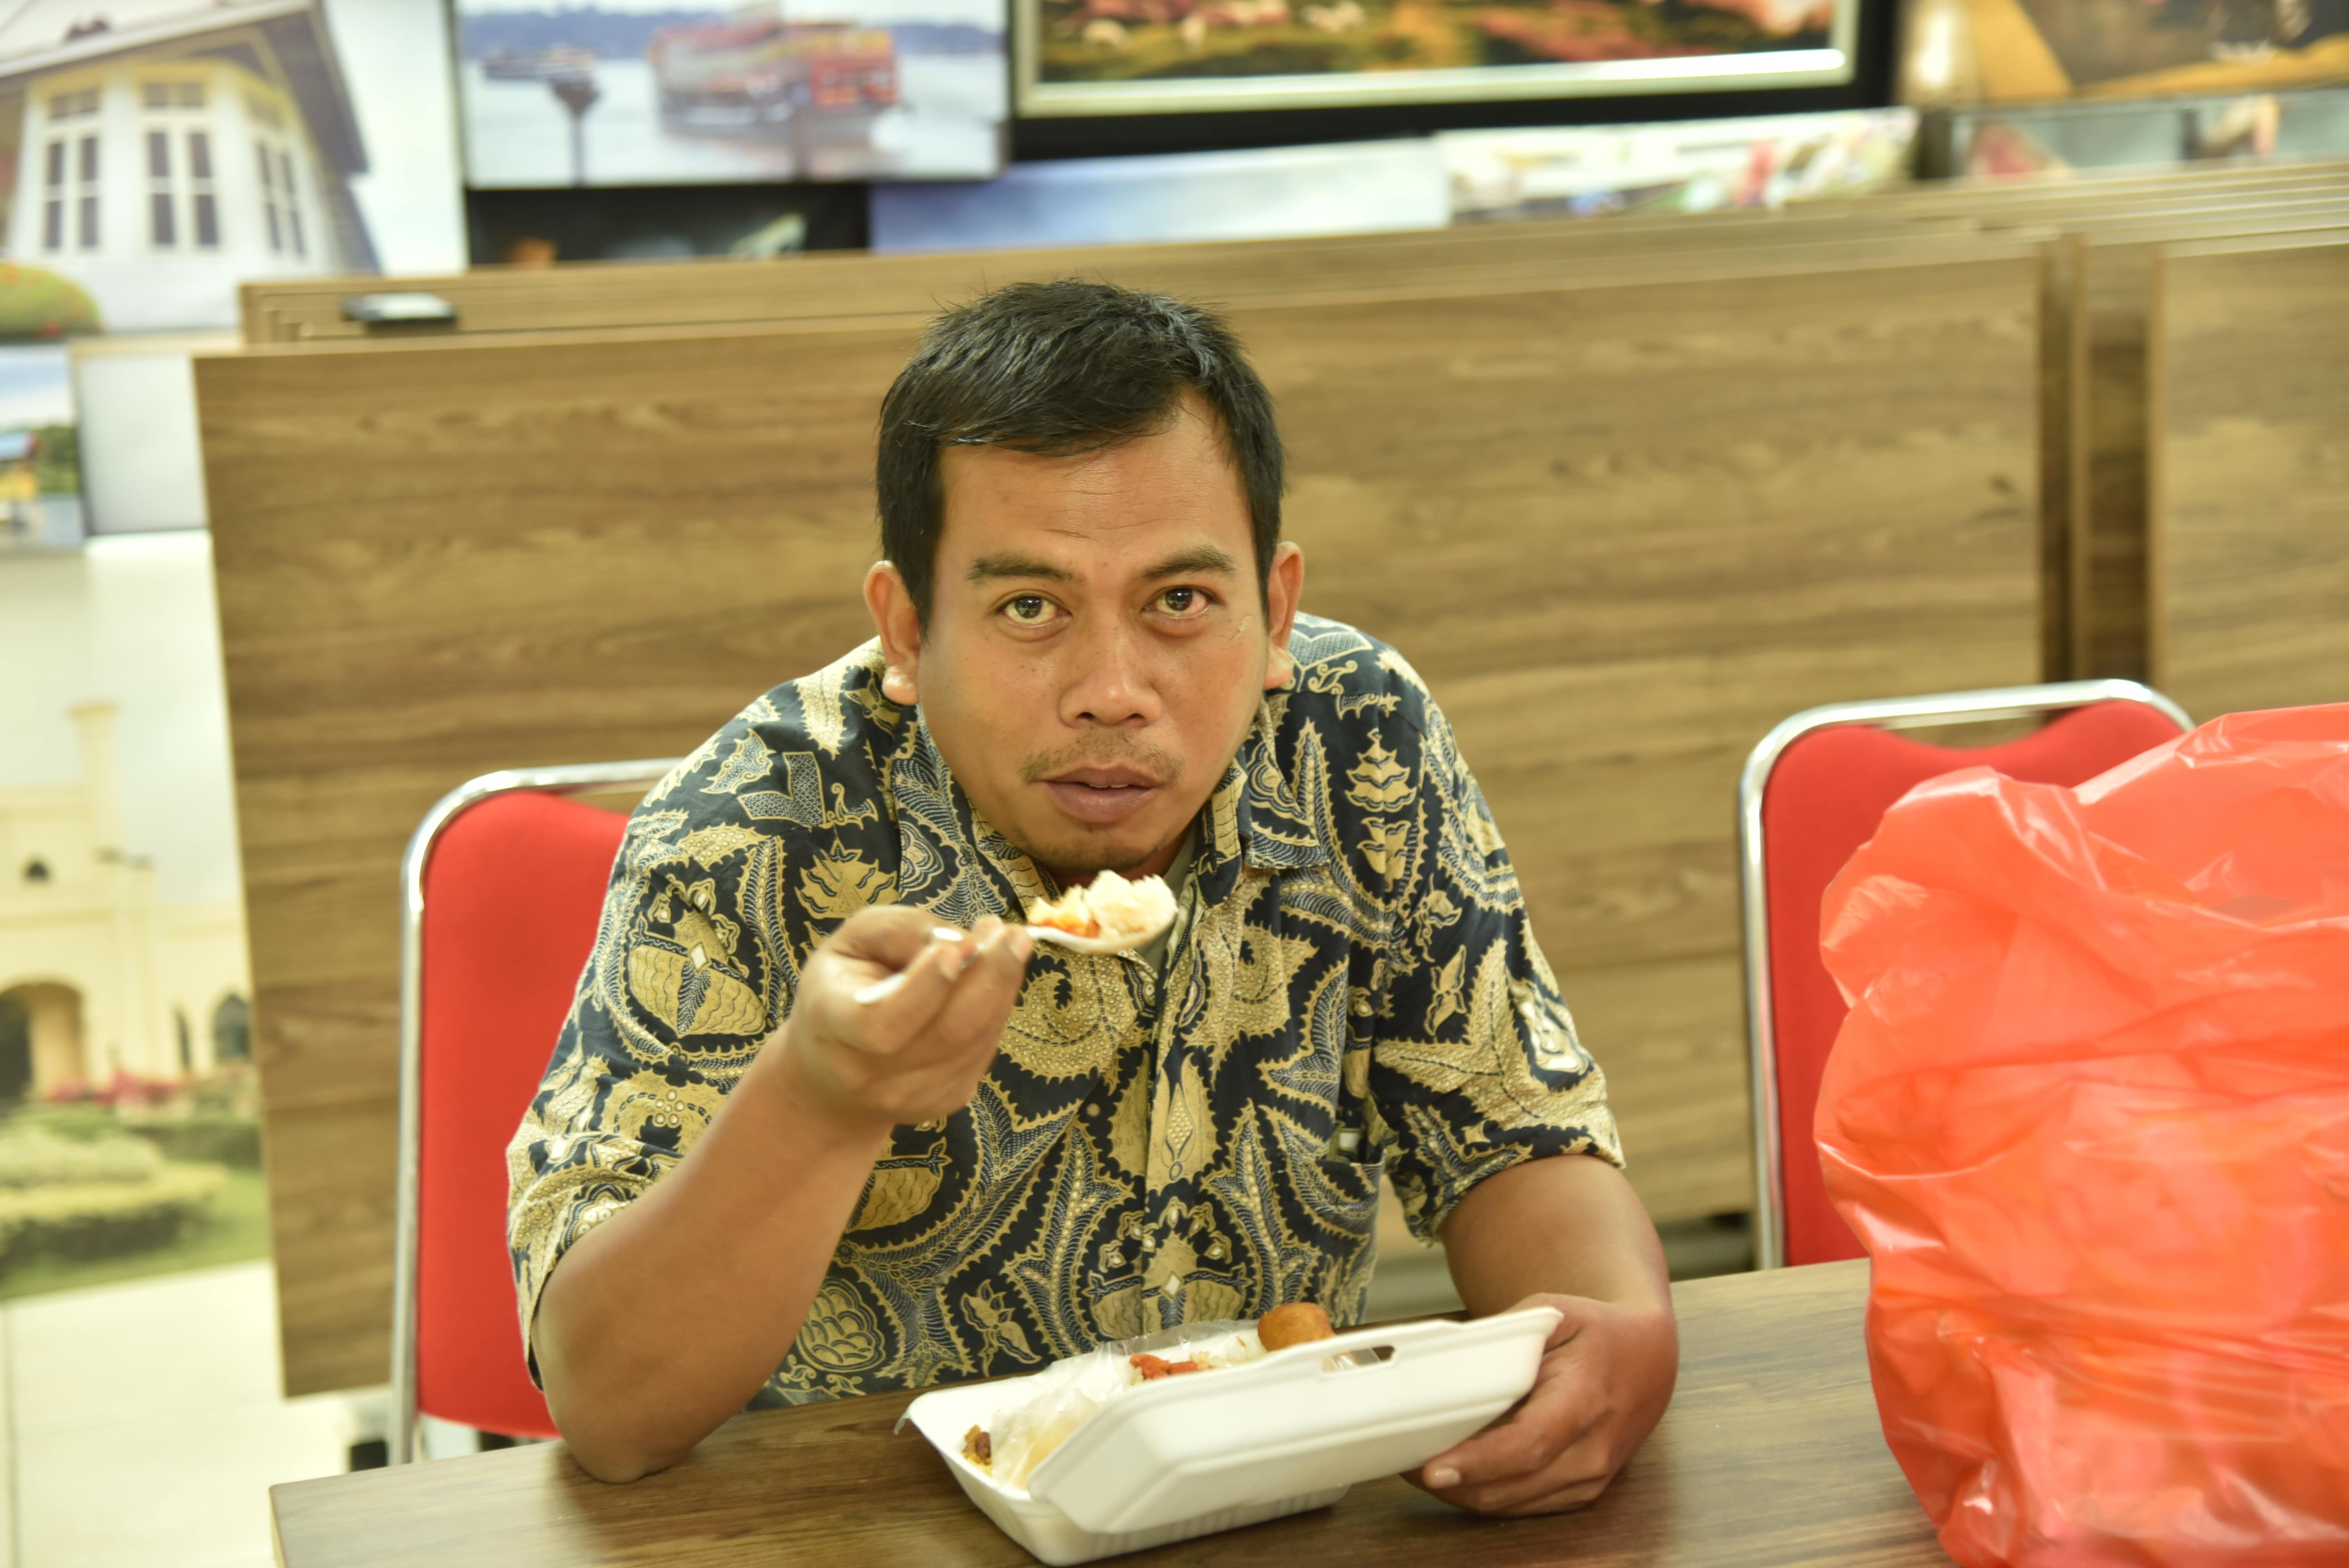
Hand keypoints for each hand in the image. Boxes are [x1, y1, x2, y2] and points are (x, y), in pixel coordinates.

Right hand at [767, 906, 1031, 1135]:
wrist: (833, 1076)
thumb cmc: (841, 991)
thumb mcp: (851, 943)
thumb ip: (899, 931)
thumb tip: (961, 940)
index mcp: (833, 1028)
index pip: (882, 1023)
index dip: (925, 986)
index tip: (958, 946)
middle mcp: (869, 1075)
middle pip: (946, 1034)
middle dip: (990, 978)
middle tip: (1014, 935)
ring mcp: (910, 1097)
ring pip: (975, 1041)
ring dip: (1002, 989)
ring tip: (1010, 944)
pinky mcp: (945, 1102)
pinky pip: (984, 1051)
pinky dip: (997, 1011)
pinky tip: (994, 980)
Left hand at [1406, 1291, 1677, 1515]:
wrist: (1648, 1358)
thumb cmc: (1596, 1330)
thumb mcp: (1552, 1312)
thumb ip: (1504, 1335)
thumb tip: (1450, 1358)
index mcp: (1586, 1400)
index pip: (1529, 1443)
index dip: (1479, 1460)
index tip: (1434, 1465)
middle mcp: (1592, 1450)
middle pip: (1513, 1485)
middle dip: (1452, 1482)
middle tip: (1402, 1462)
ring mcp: (1590, 1478)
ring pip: (1512, 1504)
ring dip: (1461, 1493)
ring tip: (1418, 1469)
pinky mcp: (1582, 1491)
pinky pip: (1524, 1505)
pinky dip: (1485, 1495)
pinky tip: (1456, 1476)